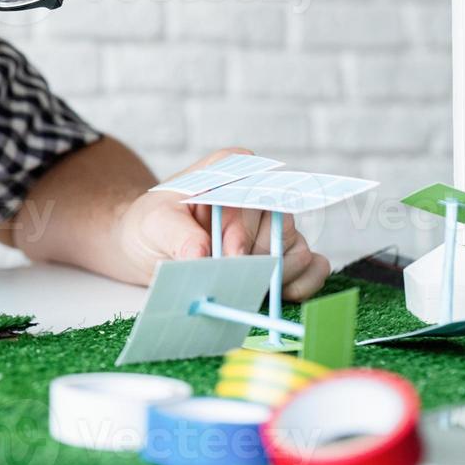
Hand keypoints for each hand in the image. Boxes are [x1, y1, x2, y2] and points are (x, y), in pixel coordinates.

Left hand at [115, 147, 330, 301]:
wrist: (151, 245)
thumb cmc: (153, 225)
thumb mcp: (154, 223)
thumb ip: (179, 235)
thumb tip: (203, 256)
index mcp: (230, 169)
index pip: (252, 191)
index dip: (241, 228)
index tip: (229, 256)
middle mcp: (260, 191)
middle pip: (279, 226)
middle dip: (255, 259)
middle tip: (232, 279)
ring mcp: (276, 224)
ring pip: (298, 249)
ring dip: (276, 276)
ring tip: (245, 288)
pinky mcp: (286, 253)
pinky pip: (314, 266)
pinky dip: (301, 284)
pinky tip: (277, 295)